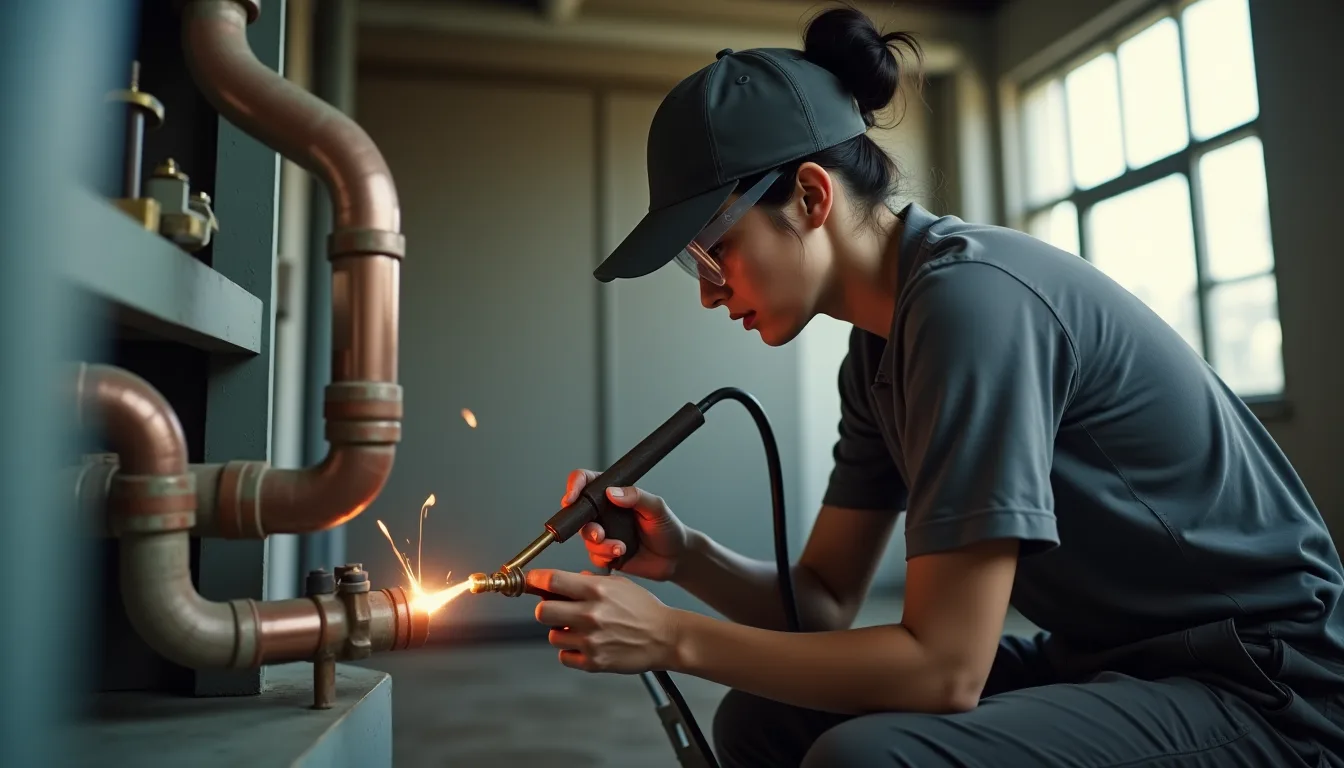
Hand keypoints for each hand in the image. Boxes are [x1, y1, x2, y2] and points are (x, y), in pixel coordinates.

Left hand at [529, 569, 679, 673]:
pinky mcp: (593, 662)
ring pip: (553, 636)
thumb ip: (589, 581)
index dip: (535, 580)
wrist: (666, 638)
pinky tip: (585, 644)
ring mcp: (590, 640)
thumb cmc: (645, 610)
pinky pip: (564, 657)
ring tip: (579, 629)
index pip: (551, 580)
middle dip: (547, 609)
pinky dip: (571, 651)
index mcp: (596, 590)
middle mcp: (590, 614)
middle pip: (542, 611)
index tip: (531, 582)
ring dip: (561, 632)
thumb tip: (565, 582)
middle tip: (556, 610)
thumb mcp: (619, 585)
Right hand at [562, 469, 689, 581]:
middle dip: (586, 526)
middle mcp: (605, 512)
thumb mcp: (657, 508)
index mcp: (614, 493)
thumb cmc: (668, 528)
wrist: (675, 557)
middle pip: (578, 513)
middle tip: (599, 534)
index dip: (574, 486)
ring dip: (600, 545)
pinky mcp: (605, 553)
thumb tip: (612, 492)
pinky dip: (605, 556)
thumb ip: (637, 497)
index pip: (586, 481)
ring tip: (620, 548)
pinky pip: (593, 555)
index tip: (570, 498)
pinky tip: (621, 555)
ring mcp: (604, 532)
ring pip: (586, 537)